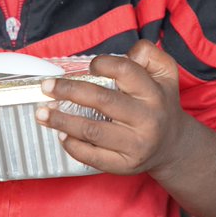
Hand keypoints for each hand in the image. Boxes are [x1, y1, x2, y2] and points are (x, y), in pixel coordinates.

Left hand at [35, 41, 190, 177]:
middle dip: (68, 91)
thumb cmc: (159, 103)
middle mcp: (147, 119)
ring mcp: (136, 144)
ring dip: (61, 120)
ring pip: (92, 130)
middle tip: (46, 86)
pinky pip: (93, 157)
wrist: (173, 145)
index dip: (102, 63)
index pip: (125, 71)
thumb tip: (126, 51)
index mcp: (154, 93)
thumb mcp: (165, 73)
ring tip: (42, 113)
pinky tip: (61, 134)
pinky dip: (72, 145)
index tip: (88, 65)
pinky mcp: (125, 165)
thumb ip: (148, 54)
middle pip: (101, 100)